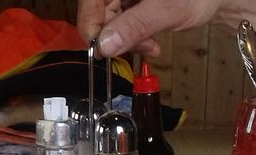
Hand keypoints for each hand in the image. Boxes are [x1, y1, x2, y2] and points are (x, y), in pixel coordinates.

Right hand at [76, 0, 226, 57]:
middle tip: (137, 48)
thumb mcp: (165, 10)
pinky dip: (135, 35)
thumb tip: (105, 45)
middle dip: (115, 35)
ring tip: (150, 46)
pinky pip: (124, 21)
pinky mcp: (133, 2)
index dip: (92, 26)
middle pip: (99, 11)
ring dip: (127, 39)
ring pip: (111, 20)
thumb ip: (134, 27)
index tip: (101, 50)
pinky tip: (150, 42)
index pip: (90, 2)